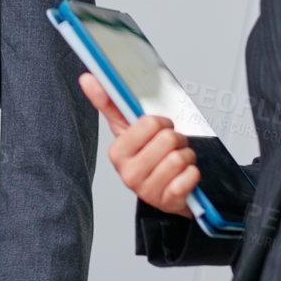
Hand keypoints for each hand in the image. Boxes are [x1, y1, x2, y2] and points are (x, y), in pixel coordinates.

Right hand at [78, 73, 199, 217]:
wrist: (164, 191)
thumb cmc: (146, 154)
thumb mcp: (128, 129)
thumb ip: (108, 102)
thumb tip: (87, 78)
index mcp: (116, 153)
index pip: (149, 123)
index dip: (161, 122)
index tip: (158, 127)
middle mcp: (128, 174)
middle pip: (168, 139)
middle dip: (177, 139)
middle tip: (170, 146)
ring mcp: (148, 191)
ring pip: (180, 158)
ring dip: (186, 155)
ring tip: (177, 161)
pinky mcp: (169, 202)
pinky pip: (190, 176)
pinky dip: (193, 173)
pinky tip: (183, 176)